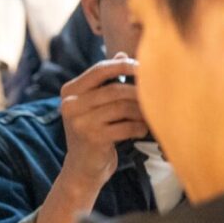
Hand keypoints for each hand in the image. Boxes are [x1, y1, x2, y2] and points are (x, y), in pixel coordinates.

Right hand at [26, 54, 146, 222]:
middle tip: (154, 96)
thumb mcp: (94, 105)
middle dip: (138, 92)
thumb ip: (106, 81)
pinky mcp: (93, 138)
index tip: (143, 66)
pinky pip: (126, 126)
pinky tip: (141, 131)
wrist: (82, 168)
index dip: (123, 65)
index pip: (99, 70)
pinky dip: (138, 128)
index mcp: (69, 91)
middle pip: (115, 89)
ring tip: (148, 117)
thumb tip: (123, 53)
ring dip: (140, 112)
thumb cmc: (93, 132)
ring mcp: (80, 122)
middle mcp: (70, 104)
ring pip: (122, 107)